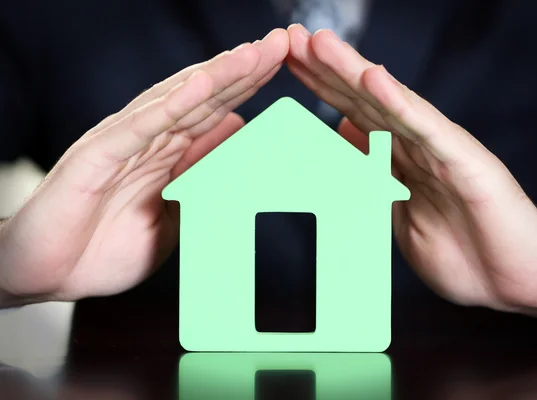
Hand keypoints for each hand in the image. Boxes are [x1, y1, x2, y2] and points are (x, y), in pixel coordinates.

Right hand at [0, 28, 288, 305]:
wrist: (48, 278)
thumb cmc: (104, 250)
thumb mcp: (173, 215)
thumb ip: (200, 175)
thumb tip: (235, 133)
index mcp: (165, 153)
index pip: (214, 112)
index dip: (248, 87)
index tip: (283, 64)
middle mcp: (147, 140)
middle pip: (203, 97)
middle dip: (243, 70)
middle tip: (280, 42)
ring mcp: (122, 144)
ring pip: (175, 102)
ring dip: (216, 76)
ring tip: (252, 53)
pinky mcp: (97, 157)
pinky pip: (139, 127)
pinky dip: (170, 105)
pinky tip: (202, 85)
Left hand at [286, 24, 536, 322]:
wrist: (513, 286)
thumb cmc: (462, 255)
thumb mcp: (399, 214)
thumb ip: (374, 176)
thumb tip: (345, 137)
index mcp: (401, 159)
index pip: (354, 114)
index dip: (321, 88)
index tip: (287, 63)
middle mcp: (418, 146)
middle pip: (366, 100)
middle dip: (327, 69)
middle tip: (292, 38)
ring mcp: (442, 151)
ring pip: (392, 105)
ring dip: (355, 73)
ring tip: (321, 44)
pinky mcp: (468, 164)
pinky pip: (429, 131)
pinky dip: (402, 105)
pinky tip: (376, 80)